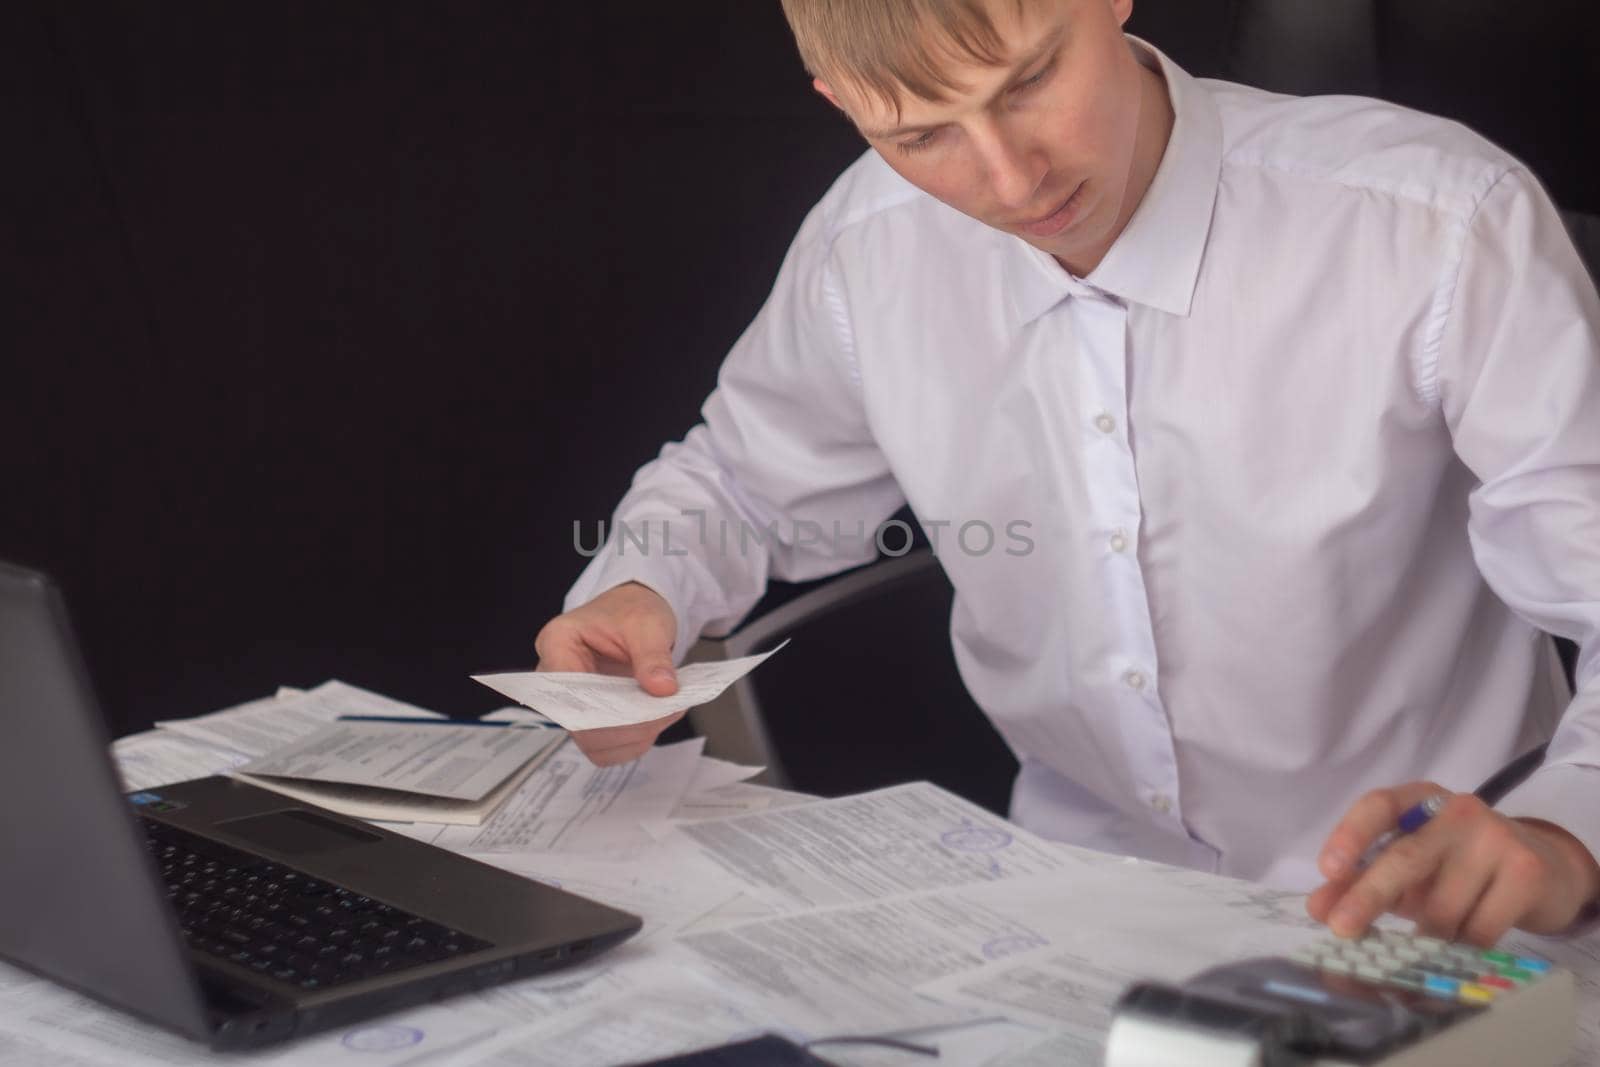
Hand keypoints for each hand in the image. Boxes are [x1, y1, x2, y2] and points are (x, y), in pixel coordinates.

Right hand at [533, 581, 684, 765]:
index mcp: (557, 644)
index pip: (567, 692)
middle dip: (627, 725)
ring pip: (594, 743)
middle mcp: (555, 680)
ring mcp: (571, 703)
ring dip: (634, 737)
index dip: (606, 709)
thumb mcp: (648, 623)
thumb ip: (653, 656)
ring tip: (665, 710)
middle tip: (666, 709)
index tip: (647, 706)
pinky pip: (607, 747)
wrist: (635, 614)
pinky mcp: (590, 719)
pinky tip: (656, 718)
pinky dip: (635, 741)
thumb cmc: (632, 611)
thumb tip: (663, 690)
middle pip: (580, 725)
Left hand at [1307, 781, 1599, 944]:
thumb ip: (1359, 880)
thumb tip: (1318, 907)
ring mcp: (1495, 837)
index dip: (1350, 835)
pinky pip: (1478, 928)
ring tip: (1430, 936)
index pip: (1378, 806)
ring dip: (1427, 935)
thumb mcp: (1408, 867)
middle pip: (1405, 857)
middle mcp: (1457, 810)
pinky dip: (1461, 946)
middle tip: (1342, 930)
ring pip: (1441, 906)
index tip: (1328, 870)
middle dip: (1368, 897)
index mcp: (1419, 799)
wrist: (1544, 869)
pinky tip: (1462, 943)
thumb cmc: (1459, 866)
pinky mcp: (1525, 871)